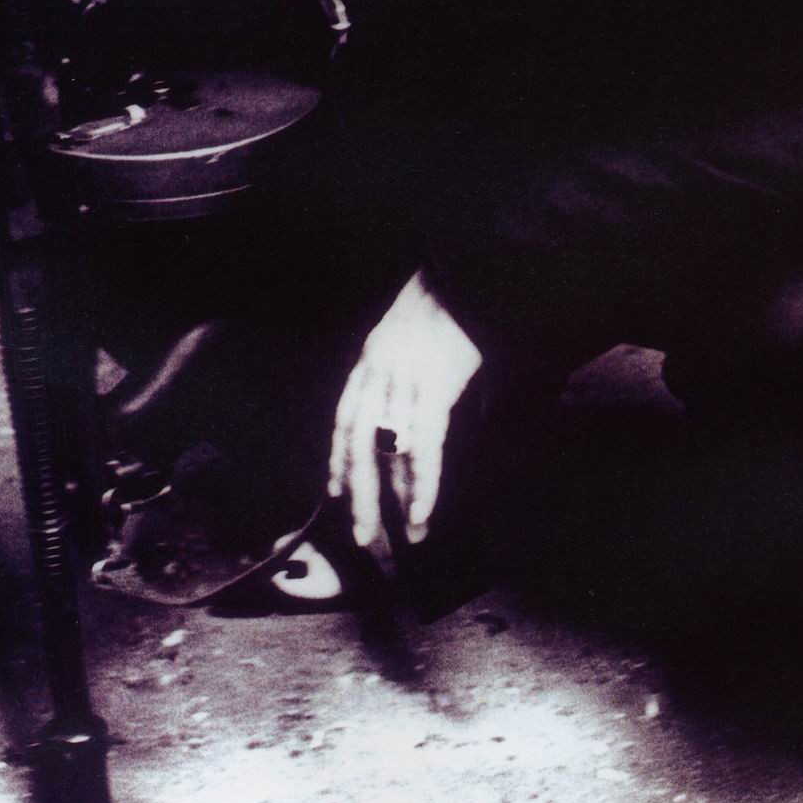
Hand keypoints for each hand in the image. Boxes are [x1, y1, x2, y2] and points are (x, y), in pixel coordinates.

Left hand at [328, 272, 482, 565]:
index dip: (339, 457)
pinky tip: (422, 512)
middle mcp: (377, 369)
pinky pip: (421, 445)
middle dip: (357, 491)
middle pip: (357, 441)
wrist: (466, 265)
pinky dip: (422, 483)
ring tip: (396, 537)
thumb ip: (408, 363)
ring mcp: (402, 378)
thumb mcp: (415, 326)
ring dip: (391, 498)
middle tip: (361, 535)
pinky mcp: (433, 385)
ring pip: (386, 450)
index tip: (336, 490)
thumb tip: (416, 398)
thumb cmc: (449, 294)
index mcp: (371, 356)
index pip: (344, 417)